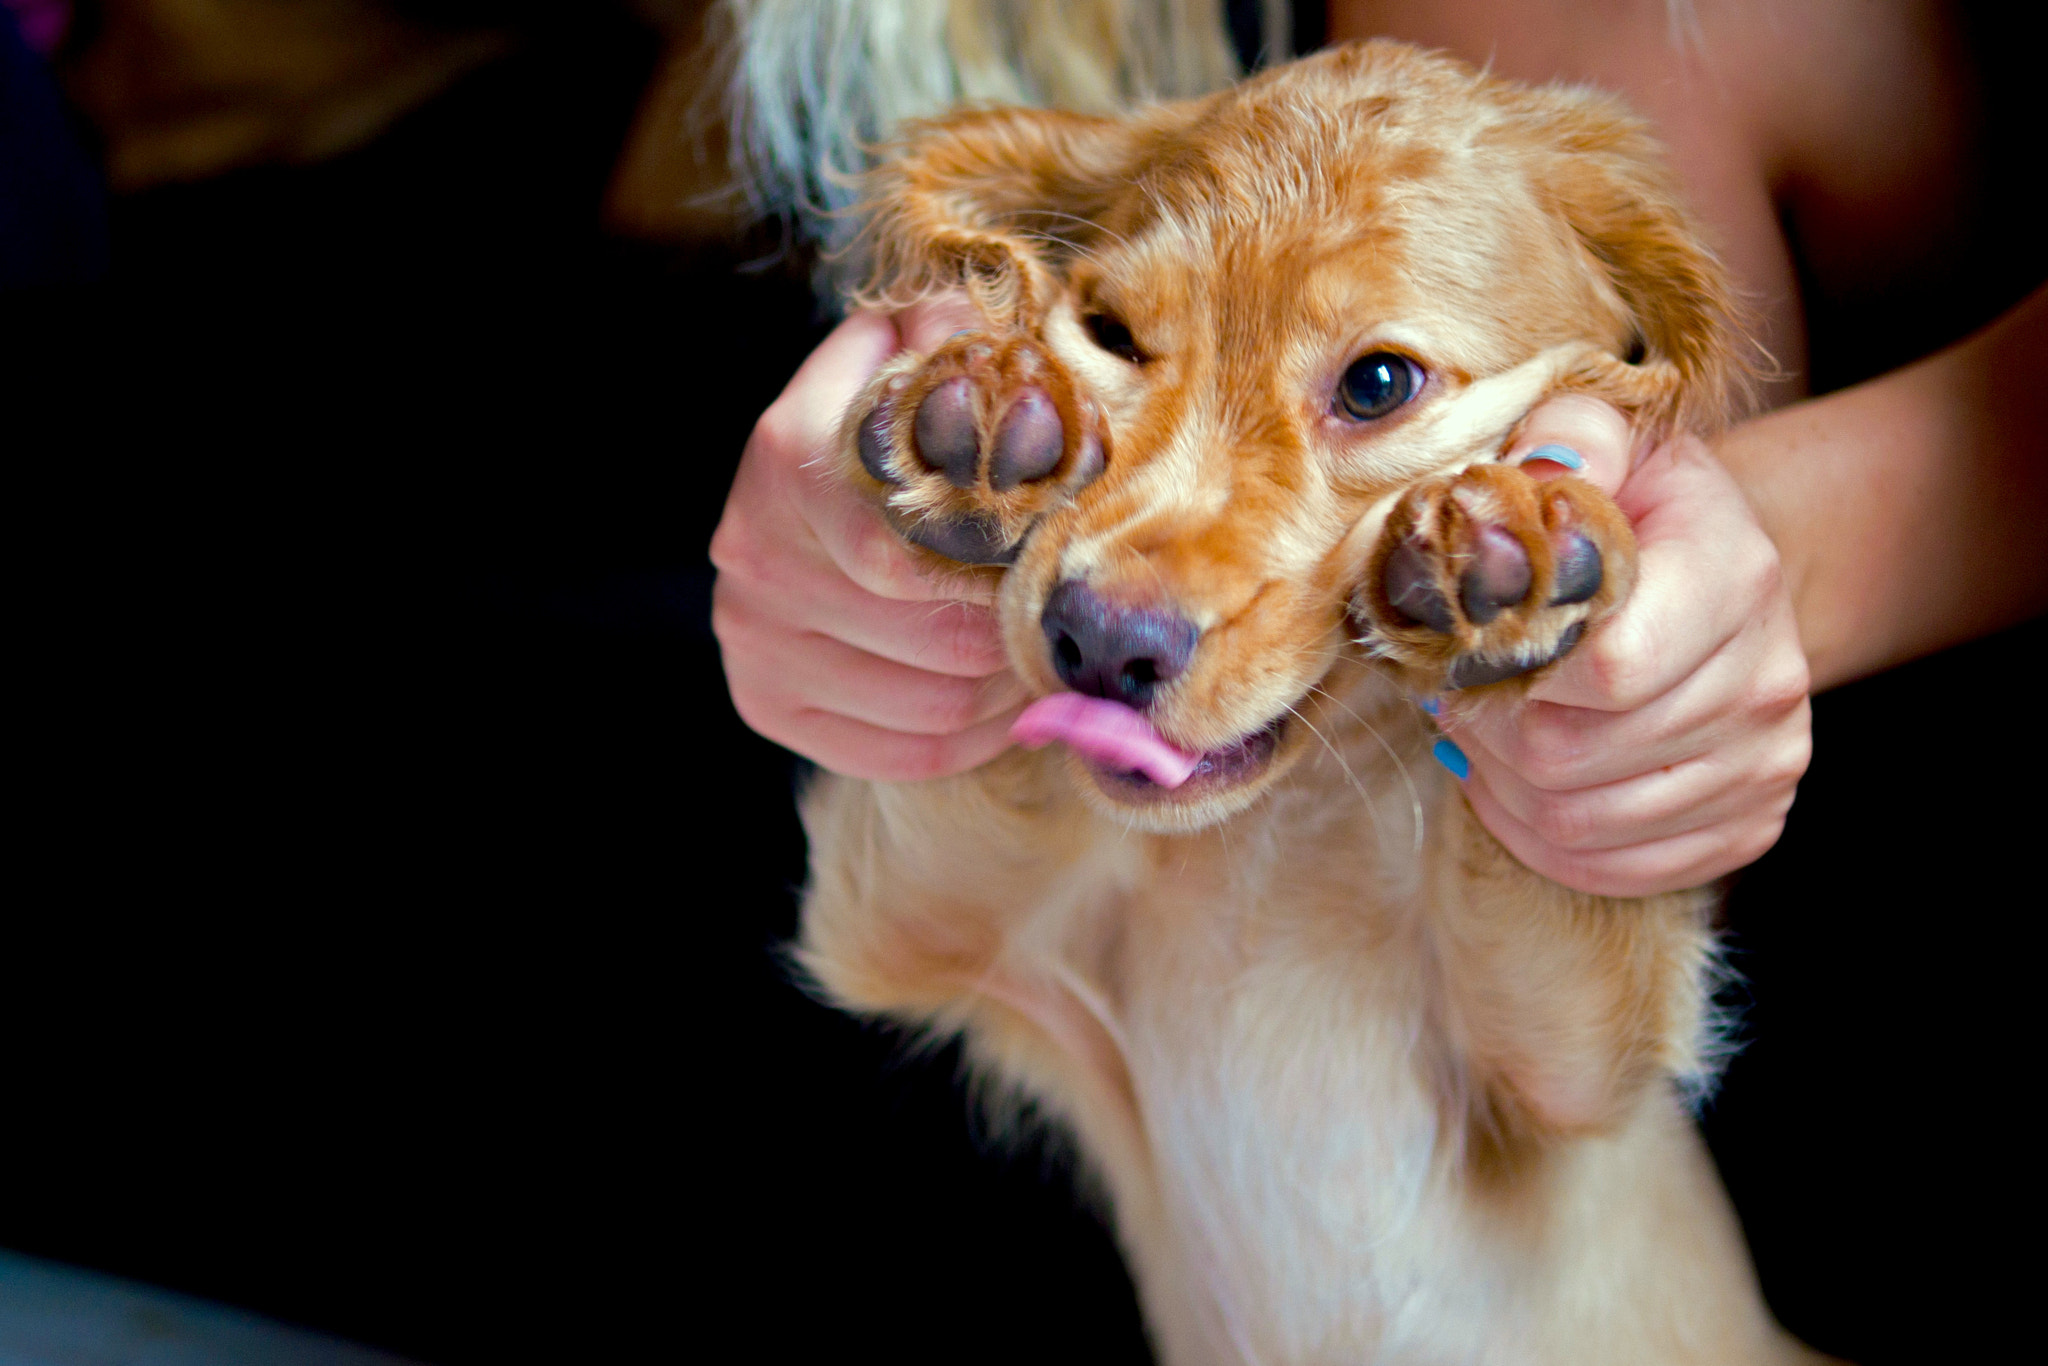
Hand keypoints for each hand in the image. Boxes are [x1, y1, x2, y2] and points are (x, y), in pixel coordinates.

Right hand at [710, 299, 1028, 780]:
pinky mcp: (764, 703)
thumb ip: (959, 343)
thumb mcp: (912, 350)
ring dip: (1005, 696)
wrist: (800, 474)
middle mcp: (756, 554)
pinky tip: (1001, 709)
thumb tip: (1020, 377)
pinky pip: (896, 753)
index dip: (1003, 578)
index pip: (907, 555)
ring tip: (1044, 664)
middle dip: (1018, 643)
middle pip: (932, 642)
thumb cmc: (884, 413)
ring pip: (926, 707)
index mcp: (789, 459)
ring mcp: (752, 639)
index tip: (1061, 572)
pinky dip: (970, 743)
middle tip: (1071, 631)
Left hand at [1435, 397, 1813, 896]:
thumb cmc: (1634, 509)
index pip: (1606, 665)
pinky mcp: (1749, 824)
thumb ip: (1567, 440)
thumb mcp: (1602, 444)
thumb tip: (1534, 470)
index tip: (1469, 641)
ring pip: (1577, 821)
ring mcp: (1767, 760)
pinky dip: (1538, 840)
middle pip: (1570, 754)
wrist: (1716, 571)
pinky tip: (1515, 786)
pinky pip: (1613, 869)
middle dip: (1486, 729)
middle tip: (1457, 692)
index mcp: (1735, 573)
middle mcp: (1769, 677)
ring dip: (1499, 785)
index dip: (1508, 664)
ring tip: (1482, 731)